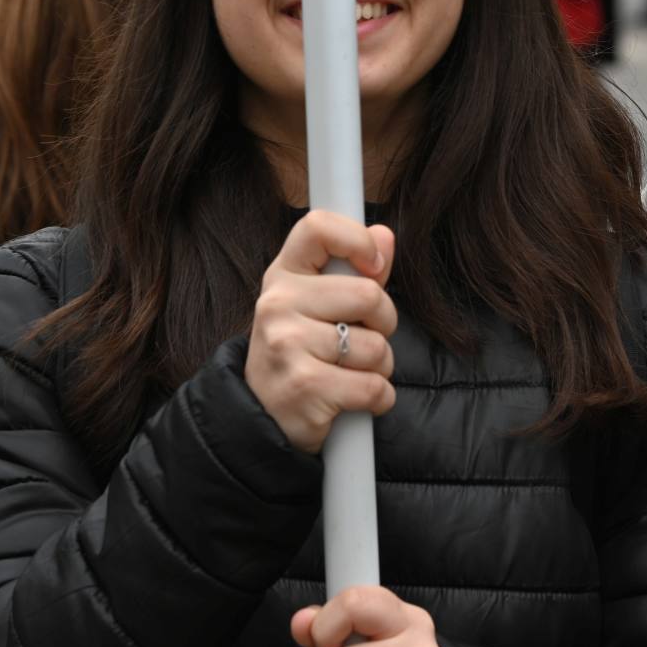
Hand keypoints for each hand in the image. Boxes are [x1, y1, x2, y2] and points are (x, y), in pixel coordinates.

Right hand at [246, 211, 397, 452]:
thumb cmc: (299, 356)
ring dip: (379, 368)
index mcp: (282, 276)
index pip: (318, 227)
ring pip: (377, 347)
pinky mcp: (304, 386)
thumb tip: (384, 235)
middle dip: (384, 325)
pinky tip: (353, 401)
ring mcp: (287, 344)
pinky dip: (378, 399)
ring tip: (350, 374)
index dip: (357, 240)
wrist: (262, 419)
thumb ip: (354, 272)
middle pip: (369, 295)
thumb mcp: (315, 307)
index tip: (373, 267)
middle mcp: (277, 304)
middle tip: (363, 341)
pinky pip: (374, 387)